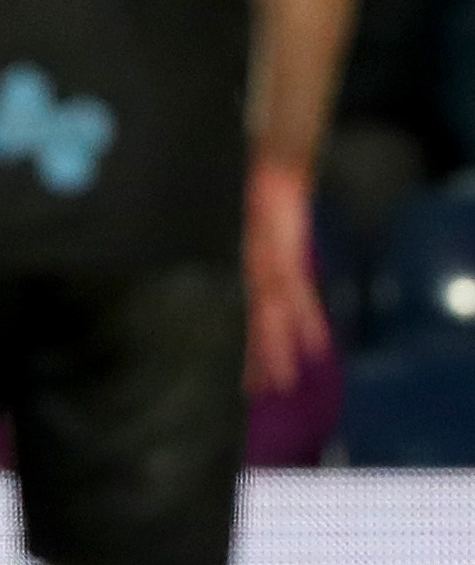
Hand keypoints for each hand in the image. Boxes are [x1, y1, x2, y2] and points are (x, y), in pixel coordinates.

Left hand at [243, 159, 327, 395]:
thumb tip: (282, 292)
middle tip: (262, 395)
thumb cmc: (274, 207)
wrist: (275, 169)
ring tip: (285, 380)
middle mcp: (259, 272)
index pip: (255, 321)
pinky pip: (295, 290)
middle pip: (260, 323)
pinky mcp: (285, 250)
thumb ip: (277, 266)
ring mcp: (271, 262)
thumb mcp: (275, 241)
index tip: (251, 387)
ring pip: (274, 313)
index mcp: (257, 273)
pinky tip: (312, 341)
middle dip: (262, 359)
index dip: (253, 354)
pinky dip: (303, 317)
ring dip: (279, 347)